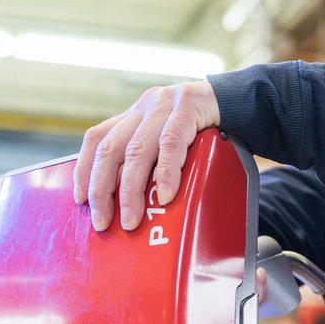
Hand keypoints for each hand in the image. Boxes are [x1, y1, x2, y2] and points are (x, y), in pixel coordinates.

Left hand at [73, 81, 220, 231]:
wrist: (243, 102)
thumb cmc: (205, 131)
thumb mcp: (169, 139)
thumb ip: (150, 158)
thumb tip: (129, 202)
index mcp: (136, 114)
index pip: (97, 139)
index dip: (84, 169)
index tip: (81, 199)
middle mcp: (145, 107)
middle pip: (111, 149)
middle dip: (102, 189)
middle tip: (103, 220)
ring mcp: (165, 105)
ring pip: (137, 151)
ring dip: (131, 191)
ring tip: (133, 219)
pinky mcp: (188, 108)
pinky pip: (171, 144)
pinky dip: (166, 174)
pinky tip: (166, 195)